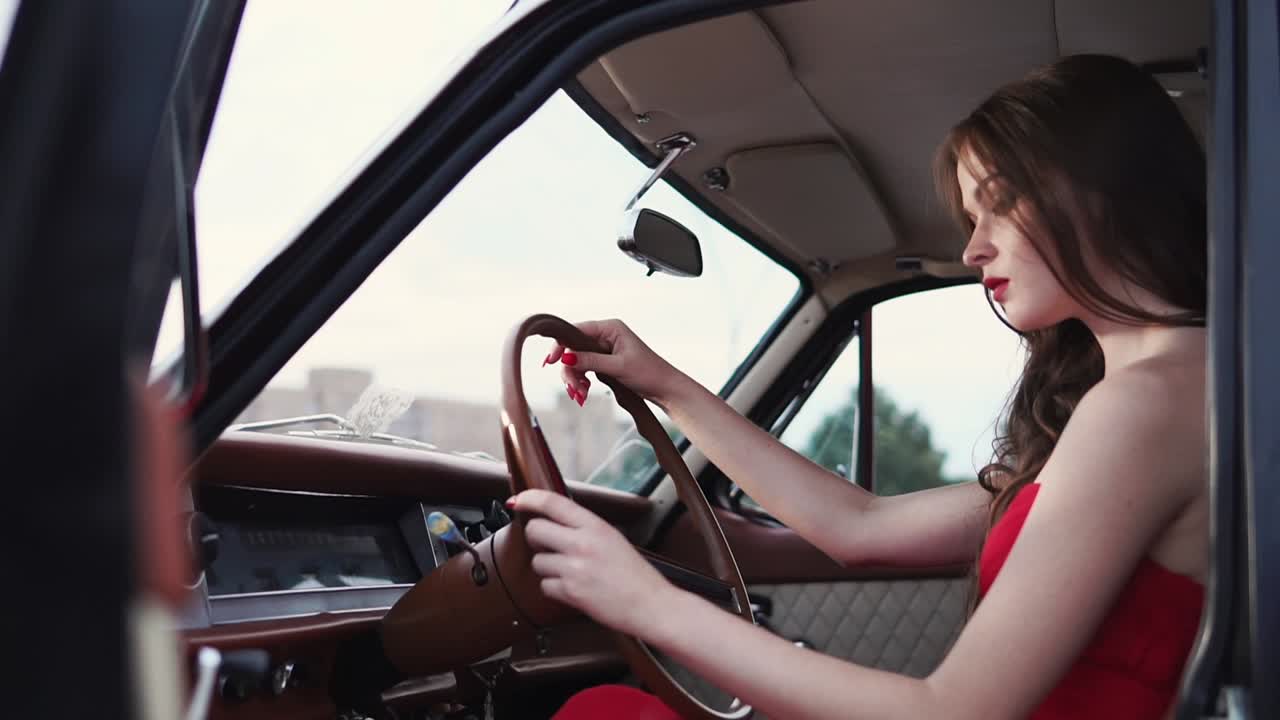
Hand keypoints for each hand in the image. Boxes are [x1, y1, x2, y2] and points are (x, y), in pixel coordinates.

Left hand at [511, 489, 676, 637]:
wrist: (650, 604)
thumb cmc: (636, 575)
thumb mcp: (613, 539)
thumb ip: (586, 529)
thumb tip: (556, 522)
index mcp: (595, 526)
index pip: (553, 502)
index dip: (529, 498)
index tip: (518, 501)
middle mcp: (582, 544)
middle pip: (535, 530)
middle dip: (536, 538)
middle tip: (547, 544)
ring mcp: (575, 569)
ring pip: (537, 561)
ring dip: (547, 567)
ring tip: (569, 572)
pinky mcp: (570, 592)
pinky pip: (545, 586)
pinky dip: (554, 589)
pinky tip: (572, 588)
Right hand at [543, 319, 685, 407]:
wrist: (664, 388)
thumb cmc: (648, 373)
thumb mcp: (617, 367)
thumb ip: (590, 360)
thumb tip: (567, 357)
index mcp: (610, 328)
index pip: (575, 331)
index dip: (561, 346)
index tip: (551, 362)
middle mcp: (605, 335)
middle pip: (573, 348)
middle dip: (570, 370)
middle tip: (574, 389)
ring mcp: (603, 348)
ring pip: (576, 361)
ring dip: (575, 379)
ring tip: (581, 395)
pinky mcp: (604, 361)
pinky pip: (584, 369)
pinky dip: (581, 381)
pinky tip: (583, 393)